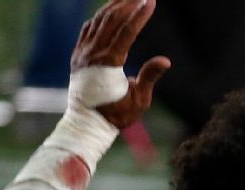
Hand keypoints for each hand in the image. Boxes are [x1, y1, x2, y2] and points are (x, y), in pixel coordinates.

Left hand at [70, 0, 169, 128]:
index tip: (151, 2)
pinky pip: (89, 28)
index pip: (126, 31)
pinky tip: (110, 11)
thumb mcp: (139, 100)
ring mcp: (83, 52)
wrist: (87, 123)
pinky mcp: (78, 54)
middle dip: (129, 4)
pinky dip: (100, 17)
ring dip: (114, 6)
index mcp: (108, 63)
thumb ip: (150, 77)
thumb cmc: (116, 114)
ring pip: (98, 21)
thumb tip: (166, 60)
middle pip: (111, 20)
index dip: (140, 15)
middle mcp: (93, 53)